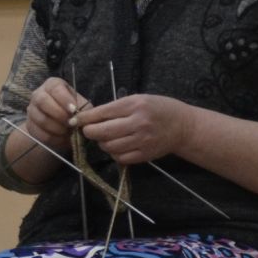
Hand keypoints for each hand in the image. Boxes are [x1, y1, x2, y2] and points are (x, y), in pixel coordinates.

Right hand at [24, 77, 89, 153]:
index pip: (54, 87)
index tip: (73, 110)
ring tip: (67, 132)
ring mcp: (32, 109)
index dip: (64, 99)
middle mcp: (39, 94)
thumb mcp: (82, 107)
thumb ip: (83, 110)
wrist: (63, 126)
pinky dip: (52, 137)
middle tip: (70, 123)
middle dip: (58, 114)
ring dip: (56, 127)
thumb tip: (78, 118)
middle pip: (42, 101)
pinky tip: (61, 138)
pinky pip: (38, 132)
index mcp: (52, 85)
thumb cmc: (74, 112)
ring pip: (40, 118)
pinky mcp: (29, 125)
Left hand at [73, 93, 198, 164]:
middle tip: (89, 131)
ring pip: (109, 146)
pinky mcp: (144, 155)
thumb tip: (89, 117)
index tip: (75, 121)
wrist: (183, 126)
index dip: (84, 118)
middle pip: (102, 132)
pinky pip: (120, 158)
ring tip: (106, 138)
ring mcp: (142, 140)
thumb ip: (116, 108)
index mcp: (134, 105)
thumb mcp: (138, 99)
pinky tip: (117, 146)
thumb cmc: (158, 109)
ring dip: (102, 143)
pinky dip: (114, 153)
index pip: (102, 113)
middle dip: (90, 132)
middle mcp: (138, 123)